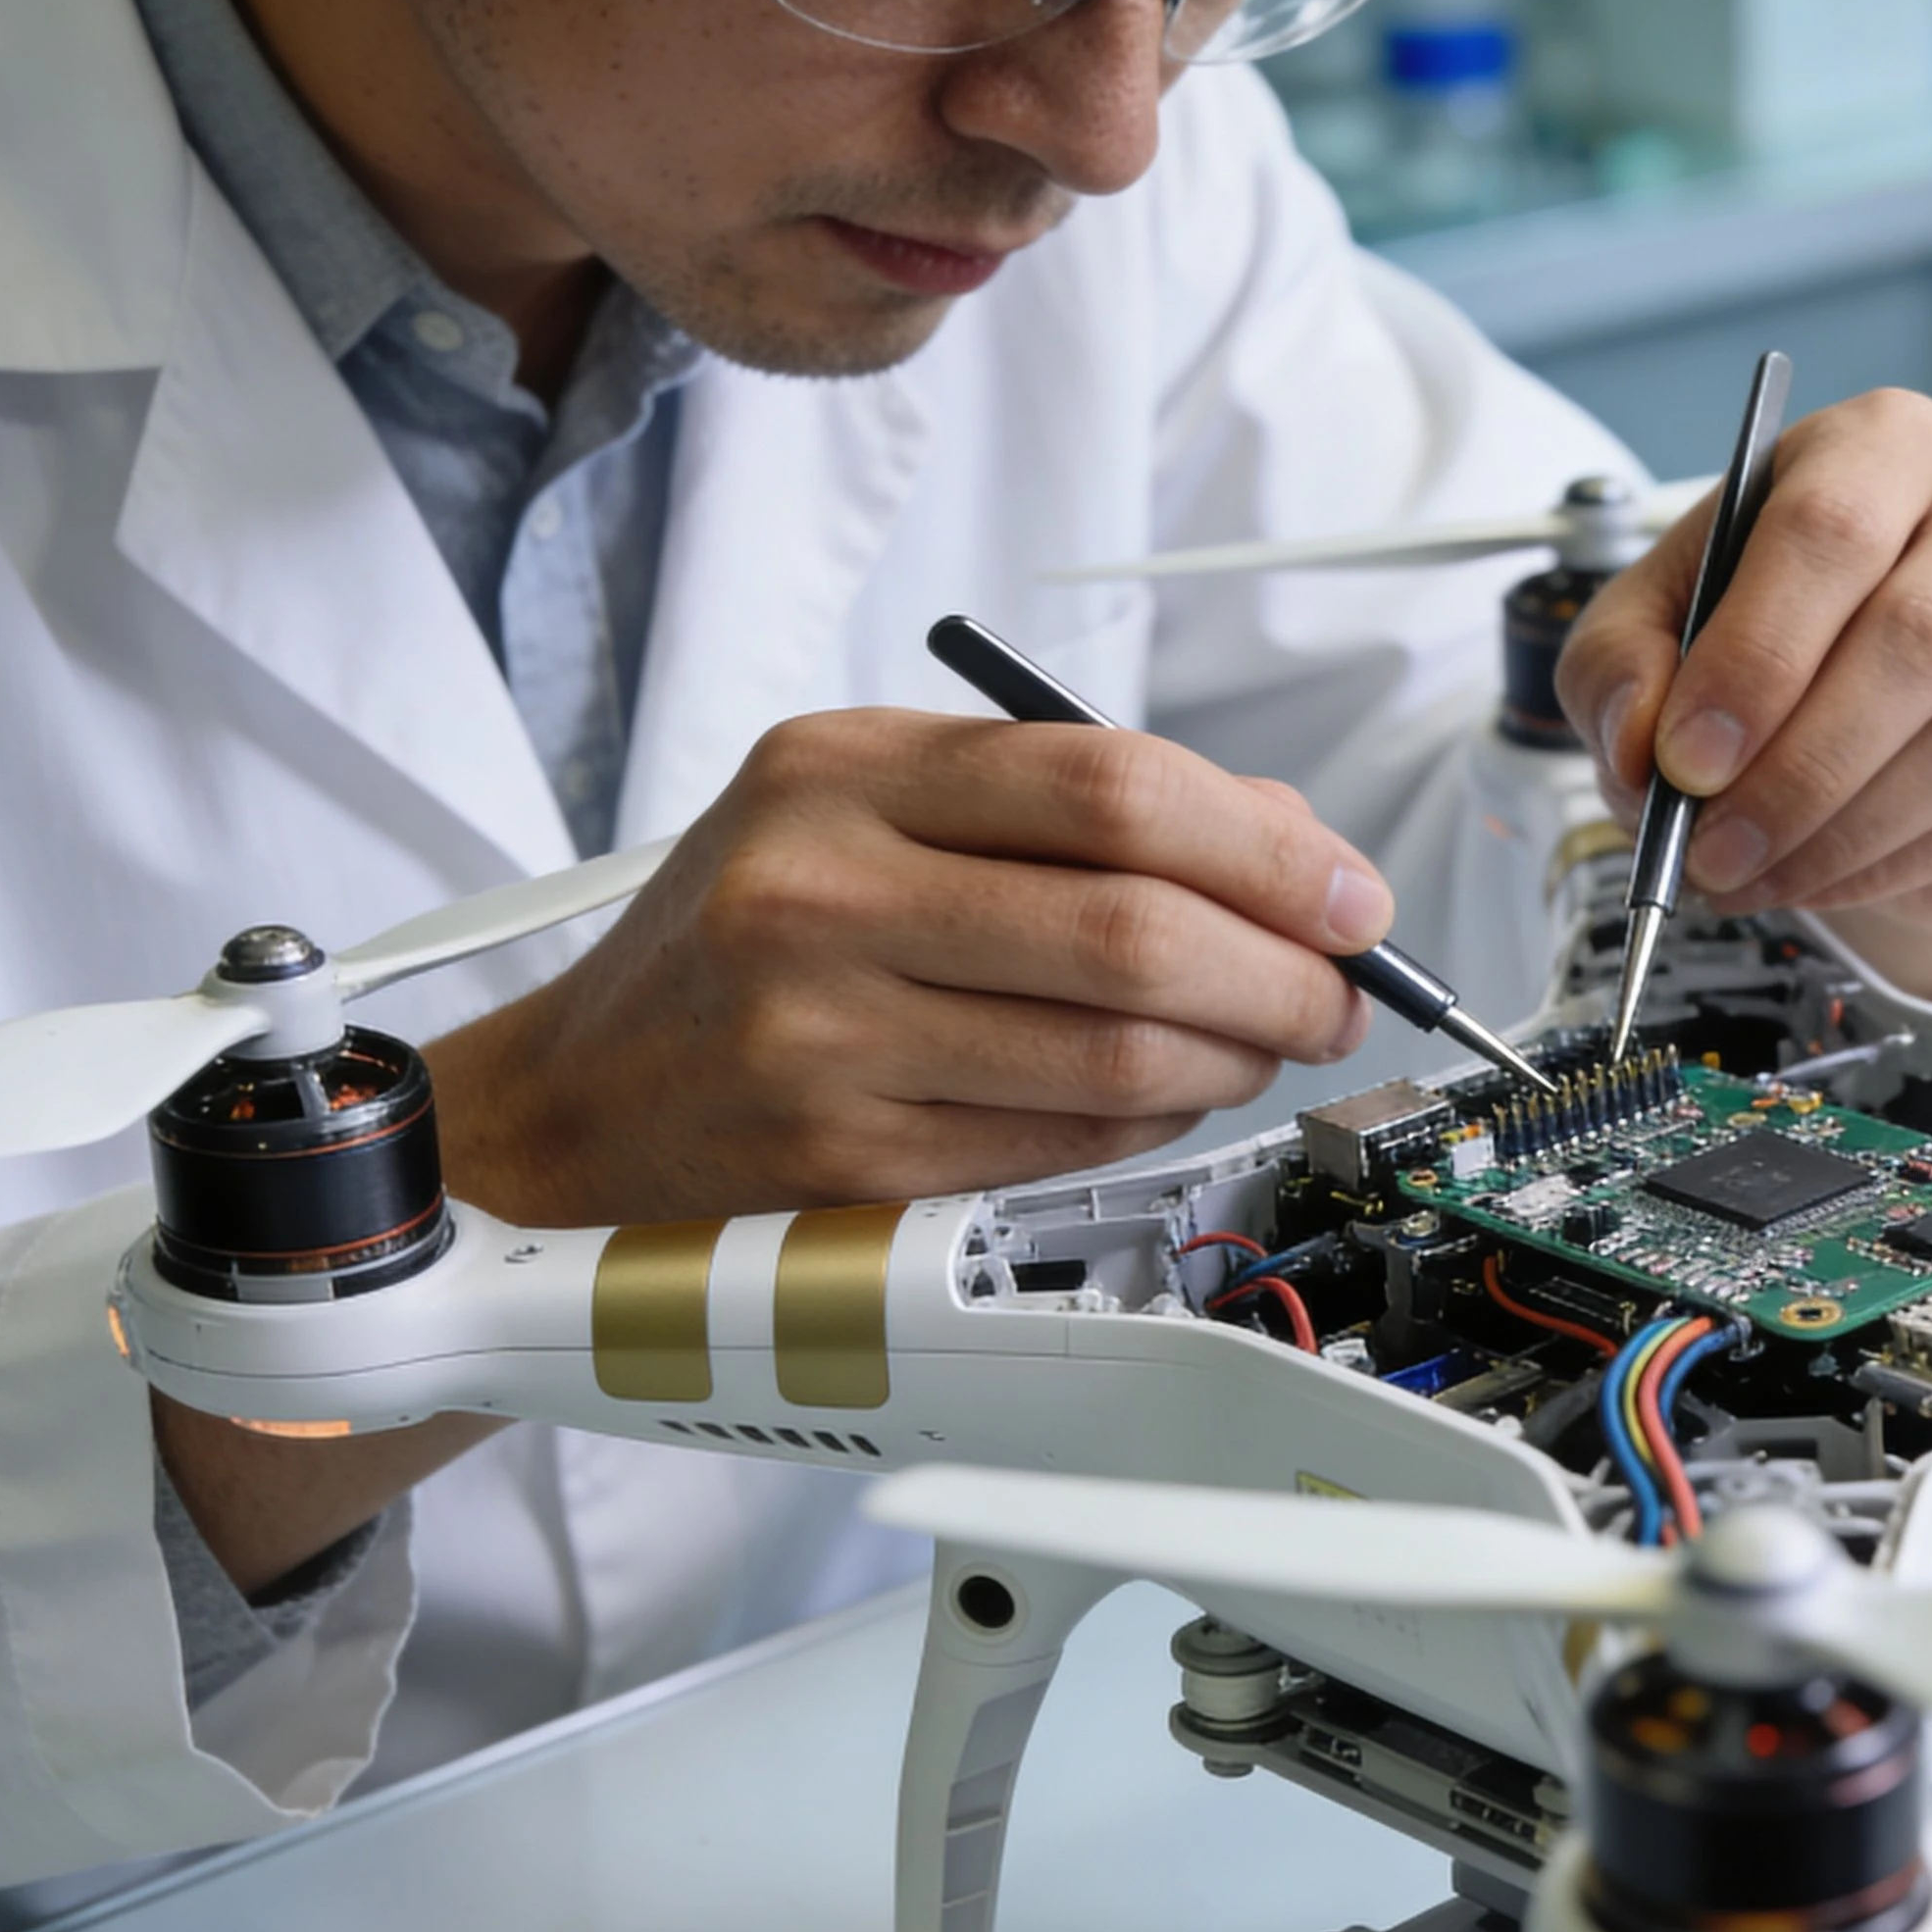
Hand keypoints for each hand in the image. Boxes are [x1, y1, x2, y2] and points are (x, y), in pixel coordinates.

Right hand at [428, 708, 1388, 1227]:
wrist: (580, 1101)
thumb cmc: (744, 934)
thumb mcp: (869, 804)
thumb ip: (1066, 801)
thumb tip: (1293, 846)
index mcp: (841, 772)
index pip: (1111, 789)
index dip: (1269, 849)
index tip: (1351, 892)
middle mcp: (821, 894)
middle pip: (1133, 930)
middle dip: (1283, 971)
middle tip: (1339, 988)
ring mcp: (827, 1036)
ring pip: (1117, 1055)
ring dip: (1234, 1058)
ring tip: (1261, 1042)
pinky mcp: (847, 1158)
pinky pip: (1067, 1143)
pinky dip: (1155, 1122)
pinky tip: (1168, 1094)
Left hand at [1557, 390, 1931, 1002]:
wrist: (1894, 712)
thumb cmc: (1777, 641)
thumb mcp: (1659, 628)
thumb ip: (1623, 665)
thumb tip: (1643, 743)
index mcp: (1889, 443)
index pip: (1832, 528)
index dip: (1754, 655)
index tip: (1687, 758)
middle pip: (1920, 636)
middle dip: (1798, 768)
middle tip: (1713, 846)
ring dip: (1845, 831)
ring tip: (1757, 872)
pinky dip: (1901, 863)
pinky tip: (1831, 876)